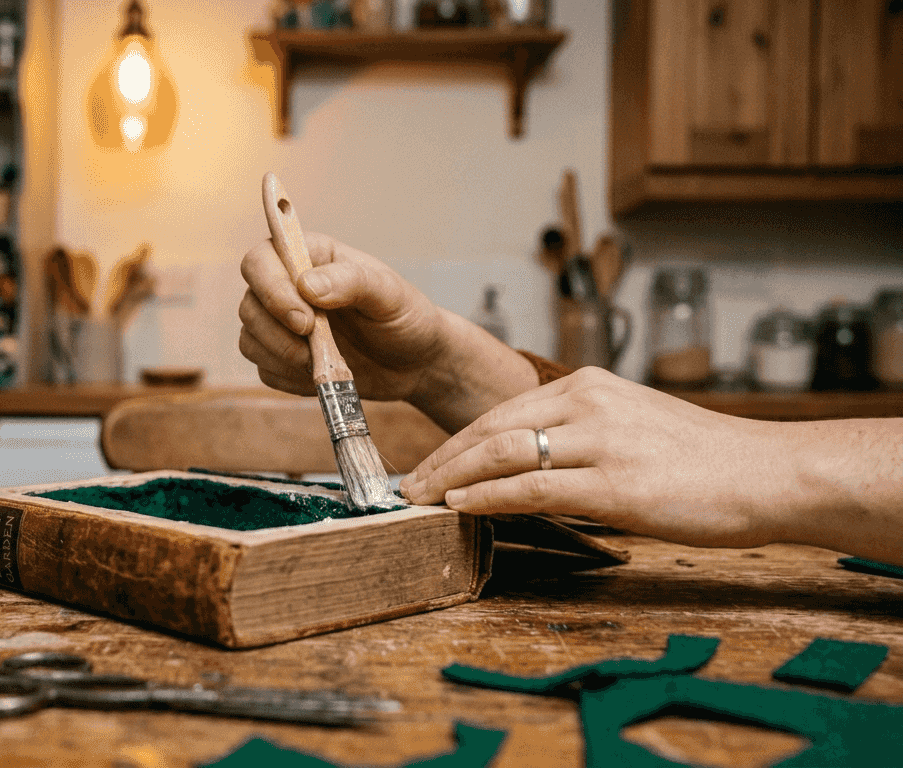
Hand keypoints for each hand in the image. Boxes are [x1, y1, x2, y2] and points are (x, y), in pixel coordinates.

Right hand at [238, 233, 536, 431]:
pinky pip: (264, 369)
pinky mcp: (282, 359)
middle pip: (248, 304)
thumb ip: (351, 281)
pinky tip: (320, 374)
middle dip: (276, 330)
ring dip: (281, 356)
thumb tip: (306, 286)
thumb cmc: (405, 317)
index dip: (270, 288)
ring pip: (249, 339)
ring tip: (322, 362)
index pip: (260, 260)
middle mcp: (287, 287)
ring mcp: (280, 325)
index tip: (304, 318)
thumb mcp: (388, 293)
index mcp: (309, 257)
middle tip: (314, 345)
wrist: (415, 363)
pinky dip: (288, 377)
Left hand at [400, 367, 788, 547]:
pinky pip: (534, 487)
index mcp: (590, 385)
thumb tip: (525, 467)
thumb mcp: (632, 425)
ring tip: (421, 501)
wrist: (769, 472)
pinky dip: (490, 497)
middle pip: (490, 428)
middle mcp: (589, 402)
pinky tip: (462, 507)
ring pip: (503, 453)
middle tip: (408, 487)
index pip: (501, 411)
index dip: (456, 442)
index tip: (427, 466)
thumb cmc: (704, 458)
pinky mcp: (615, 483)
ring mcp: (601, 441)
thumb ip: (580, 434)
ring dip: (453, 478)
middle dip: (441, 460)